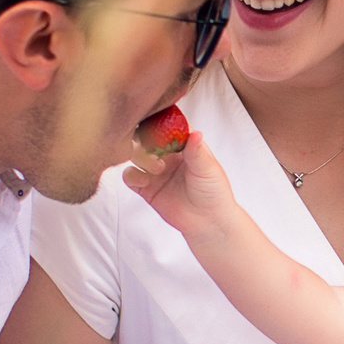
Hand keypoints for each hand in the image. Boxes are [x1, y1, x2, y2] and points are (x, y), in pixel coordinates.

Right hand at [120, 130, 237, 236]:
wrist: (208, 222)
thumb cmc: (214, 192)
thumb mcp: (207, 169)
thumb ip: (196, 151)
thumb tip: (195, 133)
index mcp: (183, 144)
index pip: (166, 125)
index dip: (159, 121)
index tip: (157, 124)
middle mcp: (166, 154)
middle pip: (145, 136)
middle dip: (145, 138)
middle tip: (152, 146)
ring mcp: (155, 170)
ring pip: (134, 153)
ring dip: (140, 157)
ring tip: (158, 168)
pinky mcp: (146, 188)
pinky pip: (130, 176)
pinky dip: (132, 175)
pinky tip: (146, 182)